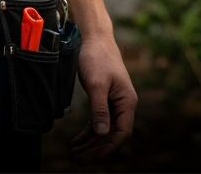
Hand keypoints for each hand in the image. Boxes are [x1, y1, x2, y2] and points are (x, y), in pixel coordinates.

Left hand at [69, 31, 136, 163]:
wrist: (94, 39)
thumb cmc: (97, 58)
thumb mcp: (97, 84)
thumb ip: (100, 109)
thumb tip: (102, 134)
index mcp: (127, 101)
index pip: (122, 133)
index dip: (109, 148)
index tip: (94, 159)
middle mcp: (123, 105)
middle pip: (112, 135)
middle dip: (96, 150)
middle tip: (78, 161)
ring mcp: (113, 103)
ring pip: (103, 131)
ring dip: (90, 145)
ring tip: (73, 155)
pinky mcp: (103, 100)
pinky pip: (97, 123)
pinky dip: (87, 134)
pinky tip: (76, 142)